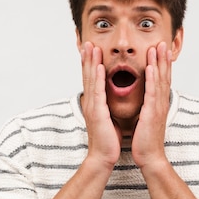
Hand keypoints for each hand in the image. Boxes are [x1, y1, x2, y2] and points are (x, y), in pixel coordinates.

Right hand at [81, 42, 121, 166]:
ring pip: (91, 80)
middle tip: (87, 41)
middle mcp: (91, 102)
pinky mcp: (98, 112)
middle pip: (88, 75)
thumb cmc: (109, 140)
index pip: (92, 79)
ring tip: (91, 46)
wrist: (103, 157)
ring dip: (91, 62)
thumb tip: (111, 101)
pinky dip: (97, 77)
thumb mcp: (109, 119)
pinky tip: (98, 66)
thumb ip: (108, 107)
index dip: (91, 64)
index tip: (92, 49)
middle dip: (88, 58)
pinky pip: (98, 91)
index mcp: (95, 104)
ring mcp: (93, 107)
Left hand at [131, 42, 171, 167]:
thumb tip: (144, 101)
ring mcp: (157, 107)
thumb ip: (146, 108)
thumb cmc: (145, 141)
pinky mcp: (151, 114)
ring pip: (159, 80)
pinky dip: (151, 79)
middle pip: (163, 76)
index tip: (160, 49)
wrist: (149, 158)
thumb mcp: (145, 119)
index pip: (160, 79)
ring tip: (157, 47)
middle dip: (163, 58)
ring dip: (158, 62)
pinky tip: (150, 67)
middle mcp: (160, 103)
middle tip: (163, 41)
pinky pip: (152, 93)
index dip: (161, 64)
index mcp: (158, 104)